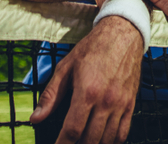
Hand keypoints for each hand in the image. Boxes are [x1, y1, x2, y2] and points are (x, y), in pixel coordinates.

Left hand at [30, 17, 142, 143]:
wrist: (123, 34)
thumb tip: (36, 118)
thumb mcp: (66, 67)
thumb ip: (51, 95)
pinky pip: (123, 132)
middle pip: (90, 139)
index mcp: (87, 92)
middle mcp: (106, 101)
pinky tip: (102, 140)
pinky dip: (112, 142)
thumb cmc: (93, 48)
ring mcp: (120, 104)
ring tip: (82, 141)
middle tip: (68, 143)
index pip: (73, 130)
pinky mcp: (131, 103)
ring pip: (107, 140)